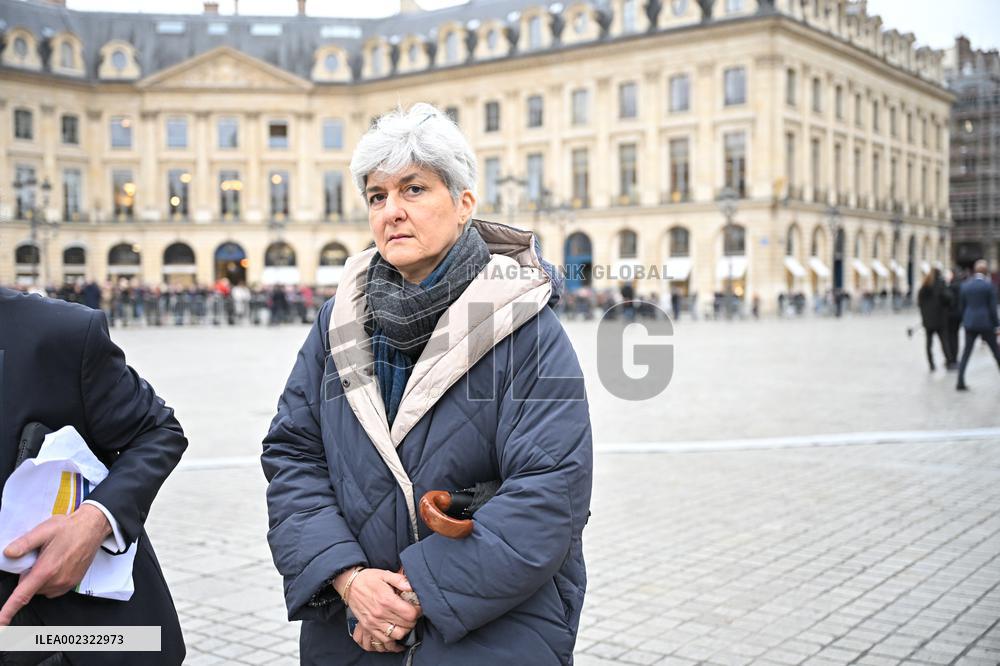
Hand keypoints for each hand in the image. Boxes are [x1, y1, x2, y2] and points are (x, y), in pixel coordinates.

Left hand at [0, 504, 111, 624]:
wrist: (92, 527)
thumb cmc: (70, 528)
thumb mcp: (43, 531)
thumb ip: (23, 543)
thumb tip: (8, 553)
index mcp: (46, 570)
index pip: (21, 596)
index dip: (7, 613)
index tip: (0, 626)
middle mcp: (56, 581)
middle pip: (29, 589)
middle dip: (28, 576)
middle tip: (37, 558)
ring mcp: (66, 583)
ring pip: (41, 589)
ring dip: (39, 579)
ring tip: (49, 559)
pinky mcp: (72, 583)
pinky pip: (53, 589)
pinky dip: (49, 581)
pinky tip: (56, 565)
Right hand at [336, 568, 421, 651]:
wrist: (349, 585)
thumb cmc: (368, 578)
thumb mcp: (385, 574)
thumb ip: (400, 580)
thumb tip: (412, 587)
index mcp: (387, 600)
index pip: (410, 614)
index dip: (418, 611)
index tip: (418, 607)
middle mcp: (381, 614)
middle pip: (406, 626)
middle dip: (413, 621)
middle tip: (413, 614)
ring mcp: (374, 623)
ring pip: (396, 635)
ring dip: (404, 631)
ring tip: (405, 623)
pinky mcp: (368, 628)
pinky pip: (384, 641)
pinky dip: (393, 640)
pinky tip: (397, 634)